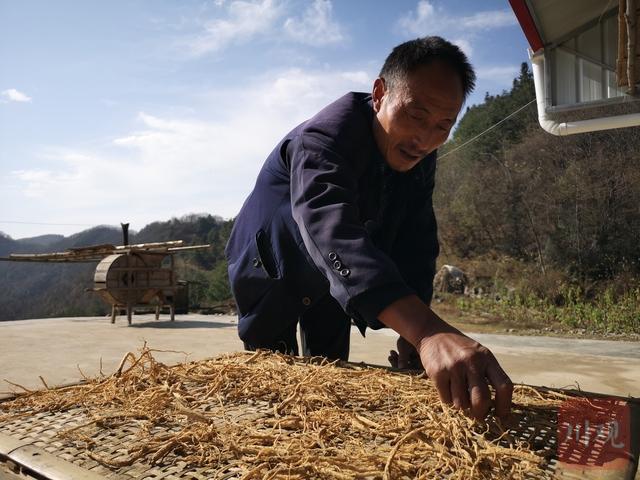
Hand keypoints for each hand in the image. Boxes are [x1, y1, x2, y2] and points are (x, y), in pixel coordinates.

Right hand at [377, 294, 512, 421]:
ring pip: (461, 403)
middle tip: (477, 415)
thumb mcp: (479, 355)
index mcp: (487, 358)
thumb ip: (488, 375)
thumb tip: (495, 408)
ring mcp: (454, 367)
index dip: (504, 405)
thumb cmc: (460, 349)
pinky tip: (446, 388)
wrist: (433, 333)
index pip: (504, 386)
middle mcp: (472, 361)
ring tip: (458, 394)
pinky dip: (447, 399)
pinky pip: (446, 399)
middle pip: (481, 399)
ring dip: (460, 405)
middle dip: (480, 413)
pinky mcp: (437, 372)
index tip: (500, 415)